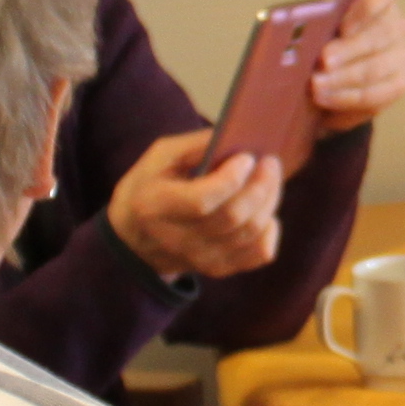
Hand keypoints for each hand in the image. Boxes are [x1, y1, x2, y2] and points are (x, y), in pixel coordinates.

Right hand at [107, 129, 281, 285]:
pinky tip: (265, 210)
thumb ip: (196, 144)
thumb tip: (238, 137)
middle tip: (270, 161)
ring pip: (250, 233)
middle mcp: (176, 240)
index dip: (231, 179)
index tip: (246, 157)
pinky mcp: (217, 269)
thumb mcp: (160, 157)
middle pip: (233, 217)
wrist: (134, 238)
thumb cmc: (150, 186)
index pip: (201, 201)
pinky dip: (271, 229)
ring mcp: (199, 260)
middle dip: (260, 185)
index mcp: (154, 206)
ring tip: (269, 177)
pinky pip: (259, 254)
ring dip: (269, 200)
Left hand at [316, 0, 404, 130]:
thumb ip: (315, 25)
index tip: (343, 24)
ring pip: (376, 67)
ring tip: (315, 83)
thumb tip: (297, 35)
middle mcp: (396, 24)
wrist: (334, 76)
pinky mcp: (397, 85)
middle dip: (349, 48)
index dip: (366, 6)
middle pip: (380, 33)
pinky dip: (345, 97)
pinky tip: (323, 97)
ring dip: (343, 77)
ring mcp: (400, 56)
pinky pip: (374, 94)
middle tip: (323, 59)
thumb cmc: (324, 41)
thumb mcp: (319, 27)